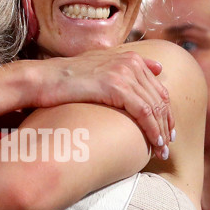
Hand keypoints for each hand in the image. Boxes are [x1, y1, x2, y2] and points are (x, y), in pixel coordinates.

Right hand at [31, 49, 173, 158]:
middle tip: (167, 145)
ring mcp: (124, 72)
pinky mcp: (117, 85)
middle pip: (160, 98)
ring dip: (161, 131)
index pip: (158, 89)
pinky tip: (153, 143)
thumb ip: (125, 67)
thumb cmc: (65, 80)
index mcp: (130, 58)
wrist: (43, 80)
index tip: (166, 131)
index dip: (165, 112)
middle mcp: (131, 63)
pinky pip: (144, 111)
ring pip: (154, 107)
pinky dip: (152, 129)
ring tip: (162, 151)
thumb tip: (157, 68)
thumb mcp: (98, 68)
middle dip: (166, 124)